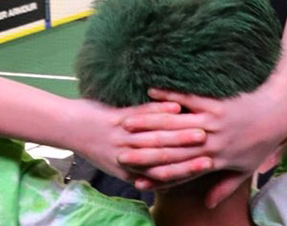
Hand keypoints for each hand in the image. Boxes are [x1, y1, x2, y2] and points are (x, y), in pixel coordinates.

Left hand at [70, 100, 215, 189]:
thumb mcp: (119, 166)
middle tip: (216, 145)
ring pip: (156, 135)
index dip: (189, 167)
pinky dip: (159, 109)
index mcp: (132, 171)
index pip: (166, 172)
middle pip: (166, 154)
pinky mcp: (116, 119)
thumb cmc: (98, 147)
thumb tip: (163, 183)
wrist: (70, 129)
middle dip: (192, 150)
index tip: (211, 162)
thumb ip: (142, 173)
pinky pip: (141, 114)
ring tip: (204, 125)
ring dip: (181, 130)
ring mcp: (122, 138)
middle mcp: (129, 157)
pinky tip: (177, 104)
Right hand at [121, 87, 286, 205]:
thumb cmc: (262, 142)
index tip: (136, 180)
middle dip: (144, 151)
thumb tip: (207, 205)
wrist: (278, 113)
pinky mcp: (216, 103)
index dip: (157, 176)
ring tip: (127, 121)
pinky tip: (151, 91)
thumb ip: (224, 187)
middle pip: (171, 149)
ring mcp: (213, 122)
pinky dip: (169, 96)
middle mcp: (211, 143)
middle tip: (119, 150)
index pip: (180, 171)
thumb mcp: (245, 169)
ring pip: (176, 125)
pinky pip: (189, 99)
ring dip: (150, 122)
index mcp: (215, 161)